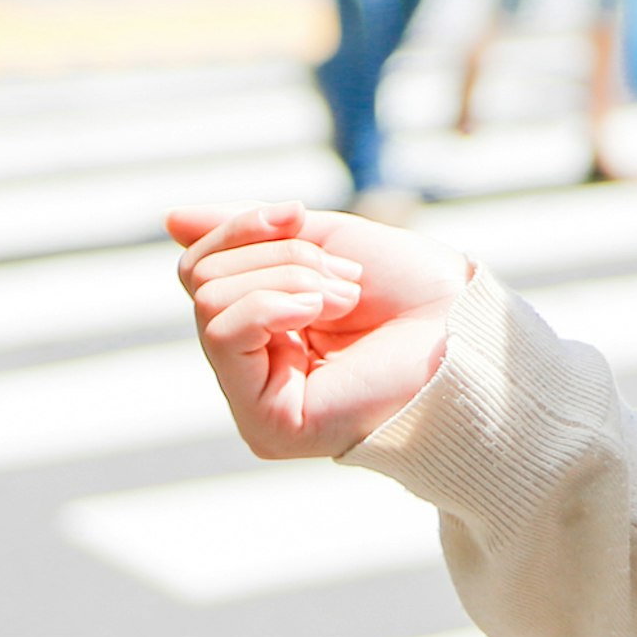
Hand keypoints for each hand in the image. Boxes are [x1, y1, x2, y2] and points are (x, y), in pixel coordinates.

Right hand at [166, 202, 467, 458]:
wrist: (467, 331)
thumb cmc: (410, 290)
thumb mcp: (320, 240)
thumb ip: (247, 233)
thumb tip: (169, 220)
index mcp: (260, 326)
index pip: (200, 267)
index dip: (241, 226)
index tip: (295, 211)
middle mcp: (250, 368)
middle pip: (201, 279)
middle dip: (279, 255)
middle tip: (344, 280)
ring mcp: (253, 401)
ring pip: (211, 300)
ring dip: (290, 277)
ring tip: (345, 299)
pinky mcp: (266, 425)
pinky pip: (226, 335)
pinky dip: (274, 302)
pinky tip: (322, 311)